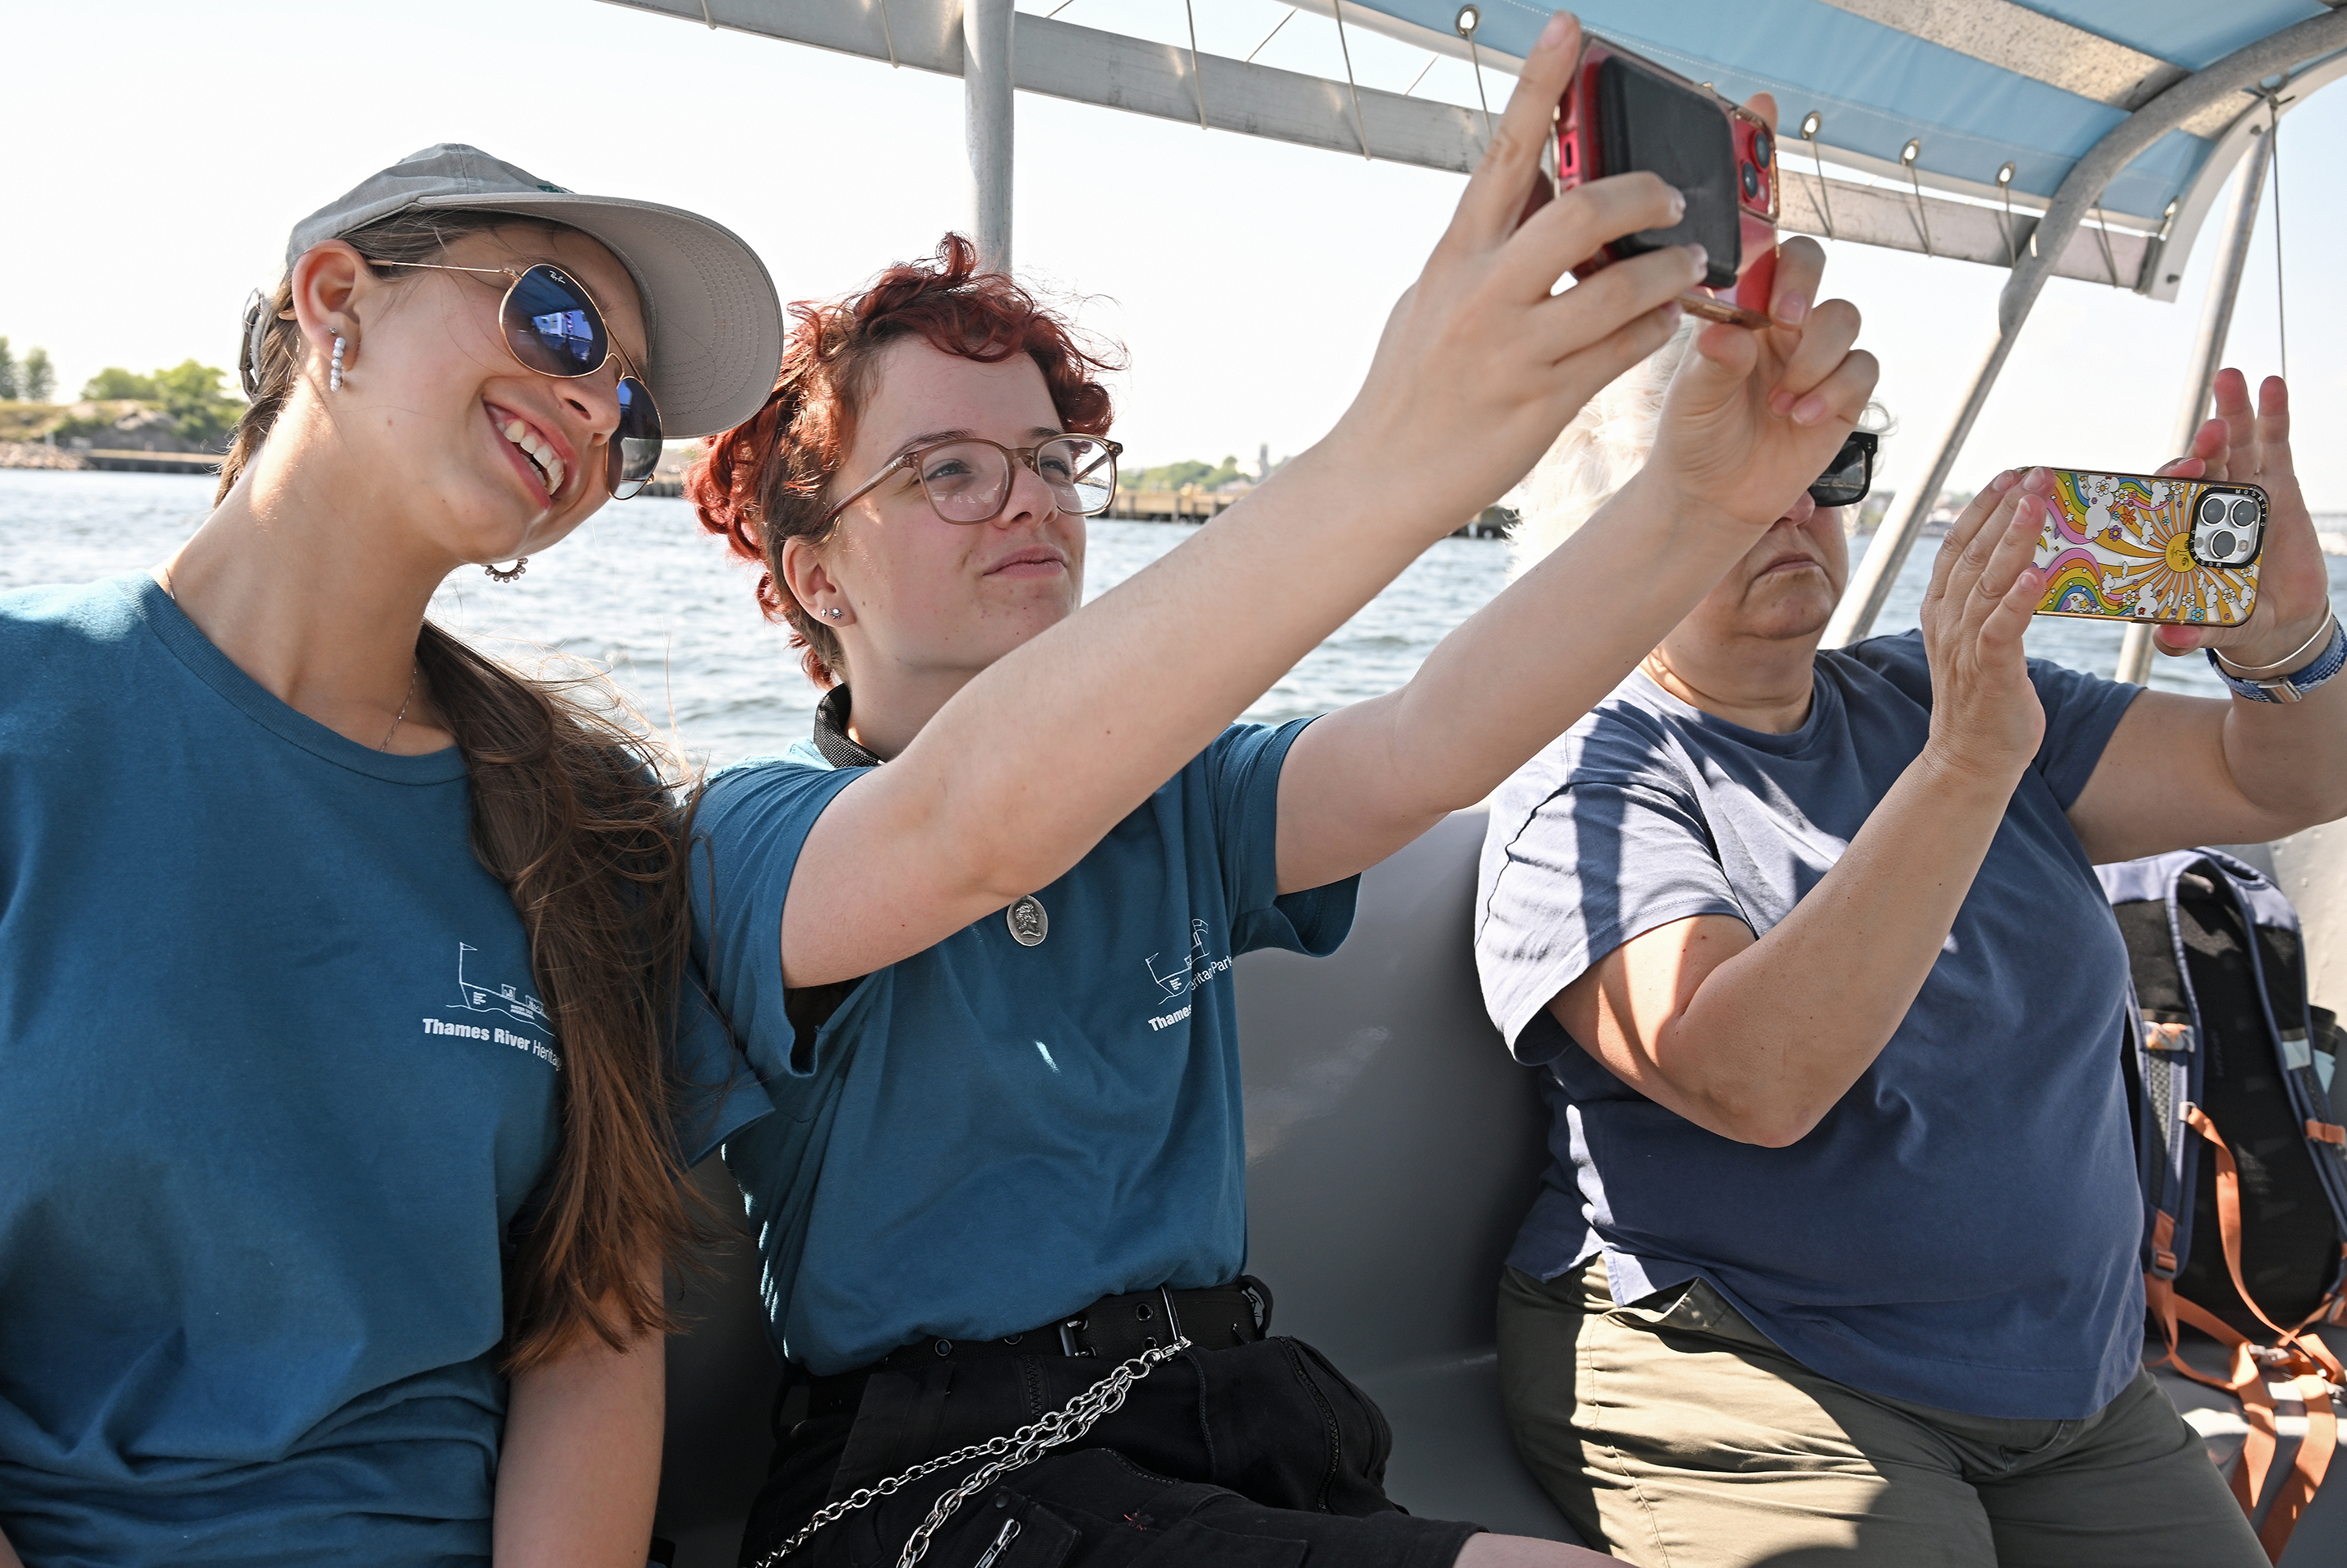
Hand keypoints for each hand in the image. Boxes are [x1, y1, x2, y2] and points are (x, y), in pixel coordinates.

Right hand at [1325, 11, 1702, 532]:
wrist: (1383, 475)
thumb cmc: (1412, 383)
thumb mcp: (1433, 296)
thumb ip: (1487, 245)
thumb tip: (1539, 186)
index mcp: (1456, 254)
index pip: (1506, 152)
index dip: (1540, 84)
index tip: (1572, 29)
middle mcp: (1484, 293)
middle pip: (1583, 213)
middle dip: (1645, 193)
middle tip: (1675, 195)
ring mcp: (1515, 349)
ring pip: (1620, 290)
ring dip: (1671, 269)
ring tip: (1690, 265)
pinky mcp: (1544, 401)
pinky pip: (1624, 351)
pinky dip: (1657, 328)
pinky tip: (1666, 320)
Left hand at [1640, 227, 1876, 531]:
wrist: (1714, 496)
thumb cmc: (1695, 437)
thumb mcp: (1692, 400)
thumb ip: (1713, 362)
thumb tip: (1729, 332)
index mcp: (1742, 312)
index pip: (1767, 257)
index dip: (1776, 263)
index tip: (1768, 301)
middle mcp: (1782, 326)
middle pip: (1815, 266)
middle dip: (1806, 289)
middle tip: (1786, 324)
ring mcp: (1815, 356)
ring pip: (1844, 318)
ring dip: (1815, 357)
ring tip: (1779, 403)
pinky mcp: (1843, 394)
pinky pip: (1862, 369)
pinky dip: (1835, 391)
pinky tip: (1802, 418)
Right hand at [1918, 473, 2047, 782]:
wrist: (1969, 758)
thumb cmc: (1985, 698)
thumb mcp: (1982, 639)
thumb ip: (1992, 602)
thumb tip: (2025, 563)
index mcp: (1943, 610)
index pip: (1958, 546)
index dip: (1982, 508)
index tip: (2008, 475)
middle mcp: (1949, 621)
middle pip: (1973, 554)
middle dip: (2004, 510)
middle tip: (2033, 474)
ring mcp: (1965, 646)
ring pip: (1987, 583)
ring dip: (2012, 541)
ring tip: (2035, 504)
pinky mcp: (1989, 671)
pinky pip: (2002, 629)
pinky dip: (2018, 601)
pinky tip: (2037, 575)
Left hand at [2144, 371, 2326, 665]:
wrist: (2278, 620)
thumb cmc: (2231, 617)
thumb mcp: (2212, 626)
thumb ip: (2190, 633)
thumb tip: (2167, 639)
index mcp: (2182, 531)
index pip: (2170, 499)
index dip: (2171, 482)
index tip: (2177, 474)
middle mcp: (2207, 504)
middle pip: (2202, 464)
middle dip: (2204, 445)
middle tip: (2209, 431)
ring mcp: (2242, 490)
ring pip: (2235, 444)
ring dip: (2232, 412)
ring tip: (2229, 378)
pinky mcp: (2278, 485)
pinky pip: (2274, 444)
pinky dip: (2273, 413)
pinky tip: (2272, 383)